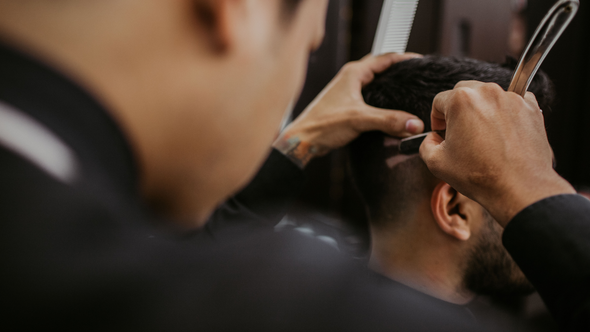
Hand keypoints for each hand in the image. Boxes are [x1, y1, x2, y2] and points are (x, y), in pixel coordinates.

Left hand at [273, 53, 424, 167]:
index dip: (404, 59)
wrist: (303, 140)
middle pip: (380, 68)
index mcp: (353, 73)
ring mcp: (347, 91)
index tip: (421, 63)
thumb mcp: (359, 120)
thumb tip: (414, 124)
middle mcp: (350, 78)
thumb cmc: (322, 125)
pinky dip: (381, 99)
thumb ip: (388, 120)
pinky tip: (390, 109)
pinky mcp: (346, 105)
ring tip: (407, 91)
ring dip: (389, 85)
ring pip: (374, 83)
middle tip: (417, 77)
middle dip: (399, 70)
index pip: (385, 58)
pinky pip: (369, 96)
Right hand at [420, 81, 574, 225]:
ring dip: (482, 111)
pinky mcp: (531, 108)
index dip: (436, 119)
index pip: (439, 101)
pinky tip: (502, 135)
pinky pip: (512, 103)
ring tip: (484, 137)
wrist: (519, 188)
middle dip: (458, 110)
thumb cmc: (480, 175)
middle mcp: (487, 92)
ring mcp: (512, 98)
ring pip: (488, 97)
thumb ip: (426, 144)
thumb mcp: (436, 163)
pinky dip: (505, 114)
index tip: (442, 132)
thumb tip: (433, 139)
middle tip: (461, 133)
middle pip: (464, 92)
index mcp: (460, 100)